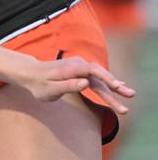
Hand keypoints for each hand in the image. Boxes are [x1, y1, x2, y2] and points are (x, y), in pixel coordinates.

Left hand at [17, 55, 134, 113]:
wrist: (30, 73)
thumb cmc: (38, 84)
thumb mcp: (50, 89)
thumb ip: (68, 85)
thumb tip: (86, 83)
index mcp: (70, 68)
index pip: (92, 71)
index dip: (106, 78)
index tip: (117, 86)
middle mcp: (76, 65)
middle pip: (99, 75)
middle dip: (115, 85)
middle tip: (130, 94)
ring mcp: (79, 68)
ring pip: (99, 78)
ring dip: (114, 87)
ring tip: (129, 95)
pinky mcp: (79, 72)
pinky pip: (96, 78)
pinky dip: (107, 82)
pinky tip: (119, 86)